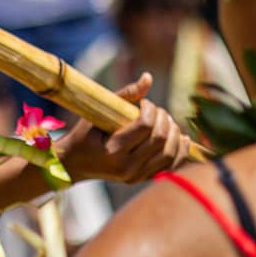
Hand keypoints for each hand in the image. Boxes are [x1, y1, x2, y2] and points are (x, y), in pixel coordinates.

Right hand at [54, 76, 189, 183]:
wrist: (73, 164)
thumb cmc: (84, 134)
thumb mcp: (97, 113)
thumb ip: (124, 95)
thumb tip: (148, 77)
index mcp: (112, 151)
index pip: (144, 126)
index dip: (150, 110)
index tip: (145, 103)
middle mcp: (125, 167)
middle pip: (160, 139)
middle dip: (164, 119)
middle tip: (157, 111)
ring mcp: (135, 176)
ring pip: (169, 154)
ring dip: (174, 133)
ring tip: (167, 122)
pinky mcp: (142, 179)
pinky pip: (170, 166)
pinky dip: (180, 151)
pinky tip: (181, 138)